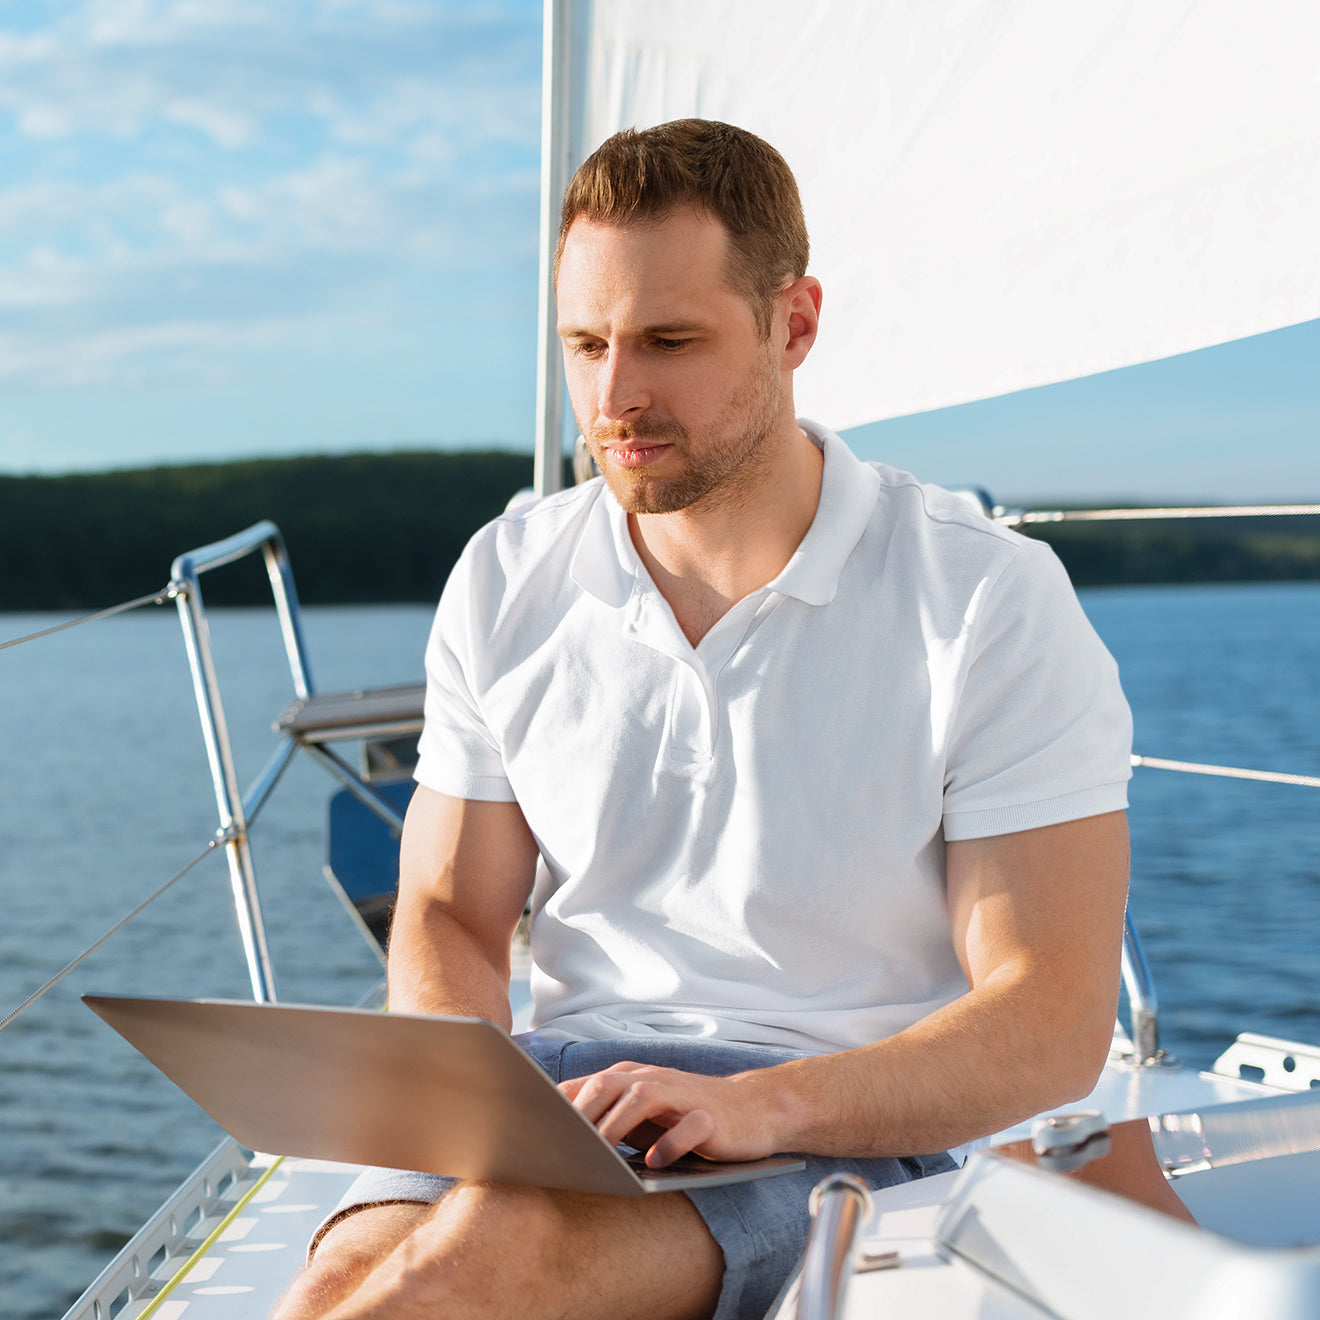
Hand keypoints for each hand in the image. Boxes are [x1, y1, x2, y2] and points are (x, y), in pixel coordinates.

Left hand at [559, 1062, 782, 1167]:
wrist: (752, 1109)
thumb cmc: (686, 1115)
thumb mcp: (642, 1115)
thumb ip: (607, 1120)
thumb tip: (557, 1144)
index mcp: (631, 1078)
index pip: (586, 1085)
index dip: (557, 1105)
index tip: (530, 1130)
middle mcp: (653, 1079)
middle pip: (607, 1085)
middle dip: (580, 1113)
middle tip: (557, 1144)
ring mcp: (682, 1095)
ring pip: (642, 1097)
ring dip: (616, 1124)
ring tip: (598, 1153)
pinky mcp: (710, 1116)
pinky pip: (687, 1126)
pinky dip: (669, 1142)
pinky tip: (656, 1162)